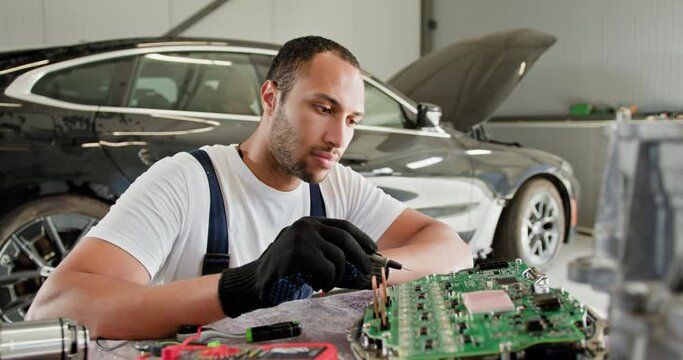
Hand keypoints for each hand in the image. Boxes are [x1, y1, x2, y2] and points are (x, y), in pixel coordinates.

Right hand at [216, 217, 376, 316]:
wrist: (256, 280)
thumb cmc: (285, 270)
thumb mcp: (308, 254)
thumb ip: (329, 252)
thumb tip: (363, 262)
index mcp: (310, 222)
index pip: (344, 226)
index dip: (361, 238)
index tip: (373, 250)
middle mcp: (307, 225)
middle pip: (346, 237)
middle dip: (361, 256)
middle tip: (367, 270)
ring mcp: (302, 237)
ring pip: (338, 255)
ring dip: (339, 274)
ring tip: (328, 283)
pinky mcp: (299, 252)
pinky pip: (327, 268)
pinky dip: (328, 281)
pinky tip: (318, 285)